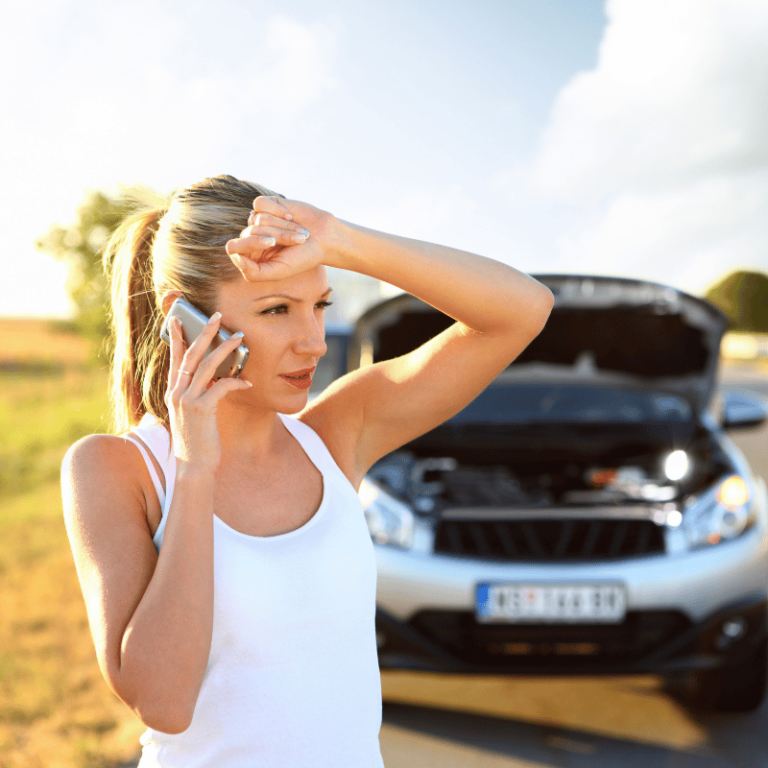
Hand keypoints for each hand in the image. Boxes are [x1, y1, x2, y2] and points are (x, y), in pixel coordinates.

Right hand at [165, 312, 251, 469]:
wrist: (193, 466)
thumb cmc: (197, 440)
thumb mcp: (193, 413)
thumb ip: (198, 394)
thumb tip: (214, 377)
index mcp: (173, 392)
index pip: (174, 358)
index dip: (175, 337)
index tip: (177, 318)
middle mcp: (176, 393)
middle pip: (190, 354)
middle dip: (204, 332)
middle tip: (217, 315)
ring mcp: (187, 401)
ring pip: (206, 366)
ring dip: (224, 349)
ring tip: (240, 337)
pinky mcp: (201, 410)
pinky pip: (221, 387)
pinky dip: (235, 381)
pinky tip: (248, 381)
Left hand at [225, 195, 335, 281]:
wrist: (324, 238)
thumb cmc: (302, 258)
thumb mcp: (278, 271)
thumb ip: (253, 272)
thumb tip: (234, 256)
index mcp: (251, 256)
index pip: (233, 247)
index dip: (250, 243)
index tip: (272, 244)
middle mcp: (252, 237)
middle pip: (249, 232)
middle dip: (277, 236)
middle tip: (296, 242)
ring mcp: (258, 220)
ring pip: (257, 218)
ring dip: (283, 226)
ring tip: (299, 232)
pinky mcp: (267, 205)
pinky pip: (260, 204)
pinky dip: (277, 210)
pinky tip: (289, 216)